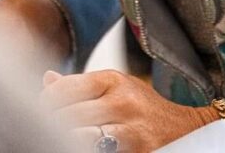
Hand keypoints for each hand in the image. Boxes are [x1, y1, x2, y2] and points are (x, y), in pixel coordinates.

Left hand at [41, 69, 212, 152]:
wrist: (185, 129)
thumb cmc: (145, 109)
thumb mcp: (117, 88)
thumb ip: (81, 85)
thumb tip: (47, 80)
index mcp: (114, 79)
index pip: (66, 88)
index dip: (46, 102)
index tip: (39, 110)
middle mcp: (122, 100)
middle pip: (70, 114)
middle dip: (50, 124)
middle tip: (40, 129)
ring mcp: (130, 129)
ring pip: (81, 137)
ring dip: (64, 139)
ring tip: (55, 140)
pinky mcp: (137, 151)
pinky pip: (100, 152)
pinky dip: (83, 149)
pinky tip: (75, 147)